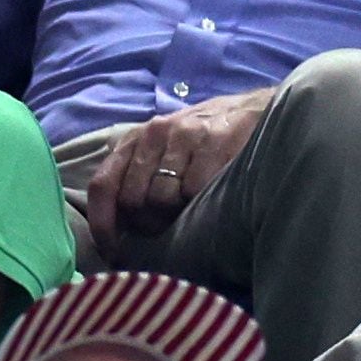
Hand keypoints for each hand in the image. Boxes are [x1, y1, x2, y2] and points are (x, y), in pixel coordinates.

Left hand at [85, 87, 275, 252]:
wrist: (257, 108)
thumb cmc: (205, 140)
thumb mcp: (164, 151)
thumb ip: (137, 177)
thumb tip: (117, 232)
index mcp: (136, 138)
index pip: (104, 185)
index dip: (103, 224)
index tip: (114, 251)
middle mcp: (155, 132)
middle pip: (133, 199)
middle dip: (148, 223)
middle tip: (169, 225)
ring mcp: (186, 135)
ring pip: (162, 198)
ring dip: (176, 214)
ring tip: (194, 207)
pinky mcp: (215, 140)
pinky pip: (195, 190)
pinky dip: (202, 201)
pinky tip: (214, 193)